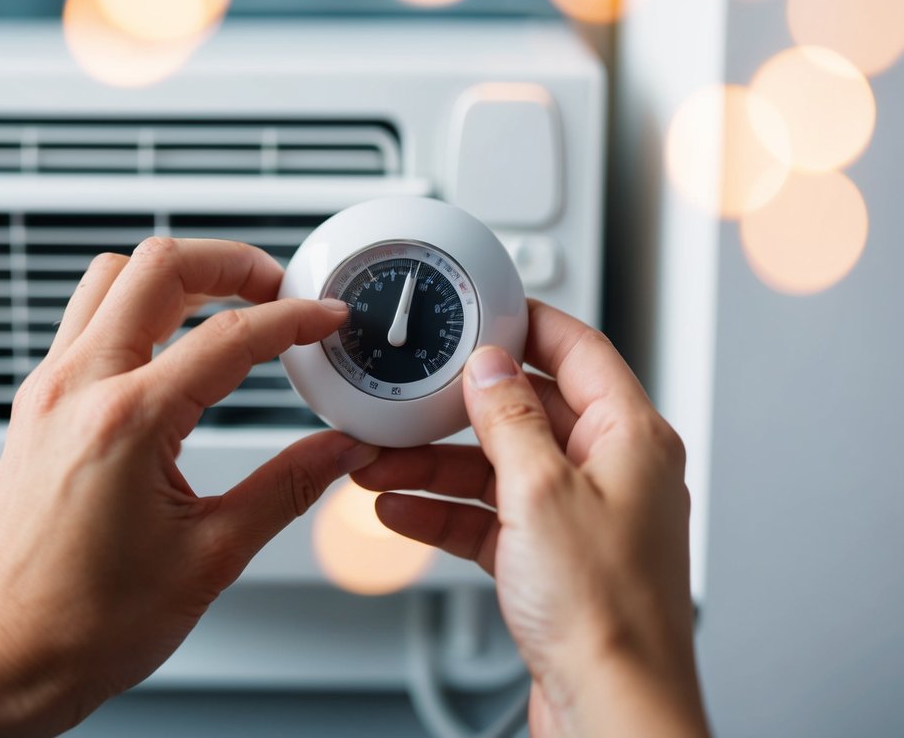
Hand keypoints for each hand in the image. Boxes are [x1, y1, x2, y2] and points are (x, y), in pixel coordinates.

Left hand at [0, 238, 378, 737]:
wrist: (5, 659)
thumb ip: (286, 487)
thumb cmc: (86, 624)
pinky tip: (172, 343)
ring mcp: (47, 392)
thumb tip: (339, 450)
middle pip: (156, 266)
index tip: (325, 320)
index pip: (229, 336)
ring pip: (110, 277)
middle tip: (277, 287)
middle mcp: (76, 390)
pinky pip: (86, 320)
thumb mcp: (211, 556)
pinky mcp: (36, 406)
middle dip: (230, 263)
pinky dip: (136, 307)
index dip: (293, 319)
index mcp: (125, 423)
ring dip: (175, 276)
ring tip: (228, 302)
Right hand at [353, 300, 707, 737]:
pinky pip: (491, 518)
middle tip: (407, 403)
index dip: (528, 326)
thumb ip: (511, 420)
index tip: (481, 312)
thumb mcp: (540, 492)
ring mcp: (580, 518)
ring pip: (499, 469)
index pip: (579, 352)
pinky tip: (400, 513)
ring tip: (379, 466)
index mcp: (630, 438)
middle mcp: (611, 472)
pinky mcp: (552, 560)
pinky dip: (445, 513)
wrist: (610, 710)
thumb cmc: (605, 614)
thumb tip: (491, 367)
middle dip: (457, 413)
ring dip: (437, 467)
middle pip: (526, 414)